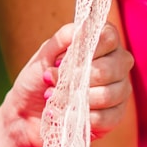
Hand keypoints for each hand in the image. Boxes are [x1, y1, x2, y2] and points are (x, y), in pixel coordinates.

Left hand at [4, 22, 133, 146]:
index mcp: (102, 43)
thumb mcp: (44, 54)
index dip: (90, 48)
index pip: (109, 37)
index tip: (66, 58)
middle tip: (53, 80)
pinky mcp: (115, 116)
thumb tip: (80, 29)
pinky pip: (107, 117)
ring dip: (77, 97)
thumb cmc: (37, 78)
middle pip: (111, 68)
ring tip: (54, 96)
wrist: (26, 111)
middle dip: (77, 77)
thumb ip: (63, 39)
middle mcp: (117, 64)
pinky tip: (67, 113)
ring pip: (109, 94)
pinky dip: (82, 116)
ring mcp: (119, 90)